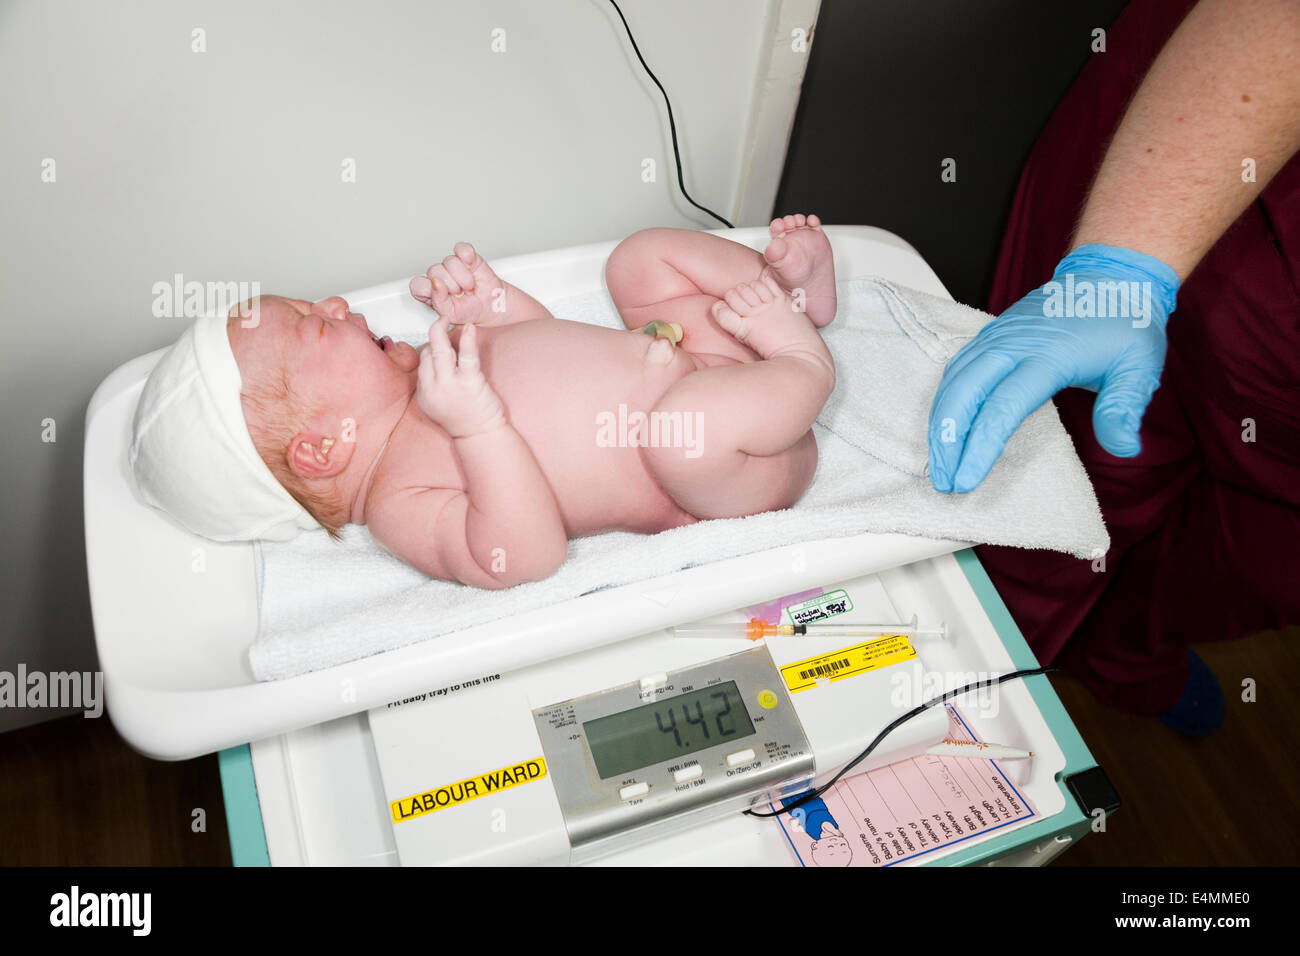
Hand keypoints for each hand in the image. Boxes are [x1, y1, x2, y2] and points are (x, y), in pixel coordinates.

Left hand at [408, 242, 507, 325]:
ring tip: (469, 287)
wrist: (492, 306)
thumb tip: (435, 284)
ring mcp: (452, 265)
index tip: (444, 296)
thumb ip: (438, 301)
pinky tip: (471, 266)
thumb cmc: (470, 311)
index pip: (417, 285)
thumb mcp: (451, 314)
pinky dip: (467, 256)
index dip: (430, 289)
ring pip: (449, 261)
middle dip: (452, 286)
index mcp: (429, 291)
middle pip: (434, 271)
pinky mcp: (466, 256)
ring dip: (463, 277)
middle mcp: (439, 276)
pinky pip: (461, 249)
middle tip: (461, 294)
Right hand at [416, 317, 506, 437]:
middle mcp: (433, 389)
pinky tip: (469, 329)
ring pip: (440, 351)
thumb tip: (435, 365)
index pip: (422, 363)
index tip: (438, 343)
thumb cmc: (466, 421)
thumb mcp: (439, 406)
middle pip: (427, 353)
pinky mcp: (469, 383)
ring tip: (446, 320)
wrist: (481, 436)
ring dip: (441, 331)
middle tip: (439, 322)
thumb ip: (433, 386)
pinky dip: (467, 339)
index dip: (430, 349)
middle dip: (433, 334)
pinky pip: (466, 356)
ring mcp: (450, 385)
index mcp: (425, 395)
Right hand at [928, 244, 1179, 492]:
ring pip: (953, 383)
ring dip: (939, 425)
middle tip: (945, 482)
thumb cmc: (1125, 324)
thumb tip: (1125, 449)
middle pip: (963, 395)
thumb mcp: (1140, 366)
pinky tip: (944, 428)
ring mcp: (997, 336)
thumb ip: (1124, 408)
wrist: (1111, 276)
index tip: (967, 481)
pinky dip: (944, 402)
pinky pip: (956, 370)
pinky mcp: (989, 336)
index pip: (1002, 407)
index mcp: (1048, 354)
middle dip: (946, 442)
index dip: (980, 447)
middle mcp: (1013, 344)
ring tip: (939, 463)